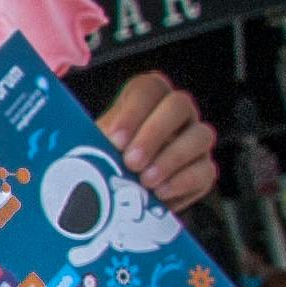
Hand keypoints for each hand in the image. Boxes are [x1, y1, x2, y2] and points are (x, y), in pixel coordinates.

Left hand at [98, 70, 216, 208]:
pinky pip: (205, 170)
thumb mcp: (92, 148)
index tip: (115, 139)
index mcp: (145, 101)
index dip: (134, 111)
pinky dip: (183, 182)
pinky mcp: (203, 169)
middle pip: (179, 105)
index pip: (148, 88)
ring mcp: (194, 140)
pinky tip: (160, 193)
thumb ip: (92, 141)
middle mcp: (175, 114)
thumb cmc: (102, 163)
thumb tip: (80, 144)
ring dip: (172, 158)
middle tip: (131, 162)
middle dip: (154, 133)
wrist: (116, 198)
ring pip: (200, 135)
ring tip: (145, 181)